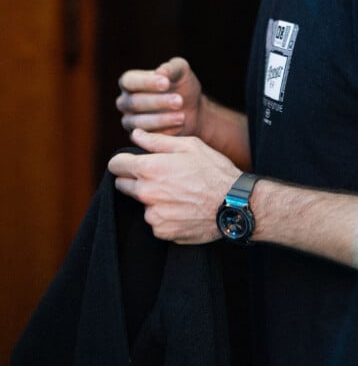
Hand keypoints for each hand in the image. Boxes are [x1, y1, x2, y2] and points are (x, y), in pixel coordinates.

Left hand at [108, 129, 240, 243]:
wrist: (234, 204)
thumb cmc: (214, 170)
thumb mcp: (189, 146)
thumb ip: (157, 141)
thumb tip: (136, 134)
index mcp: (150, 168)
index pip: (116, 164)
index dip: (123, 161)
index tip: (131, 162)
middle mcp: (147, 193)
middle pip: (123, 185)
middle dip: (135, 179)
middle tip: (160, 176)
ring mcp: (153, 215)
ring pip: (142, 204)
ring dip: (152, 199)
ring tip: (178, 194)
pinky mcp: (163, 232)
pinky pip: (156, 221)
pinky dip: (165, 215)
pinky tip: (184, 208)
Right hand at [116, 57, 201, 136]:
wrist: (193, 108)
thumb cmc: (182, 85)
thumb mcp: (181, 71)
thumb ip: (171, 68)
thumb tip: (160, 72)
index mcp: (130, 82)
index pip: (129, 81)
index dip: (146, 82)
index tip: (166, 83)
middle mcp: (126, 102)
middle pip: (133, 103)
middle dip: (157, 102)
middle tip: (179, 101)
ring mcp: (130, 121)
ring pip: (138, 123)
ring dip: (161, 120)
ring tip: (182, 116)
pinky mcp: (140, 139)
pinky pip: (147, 138)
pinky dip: (164, 132)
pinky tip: (179, 126)